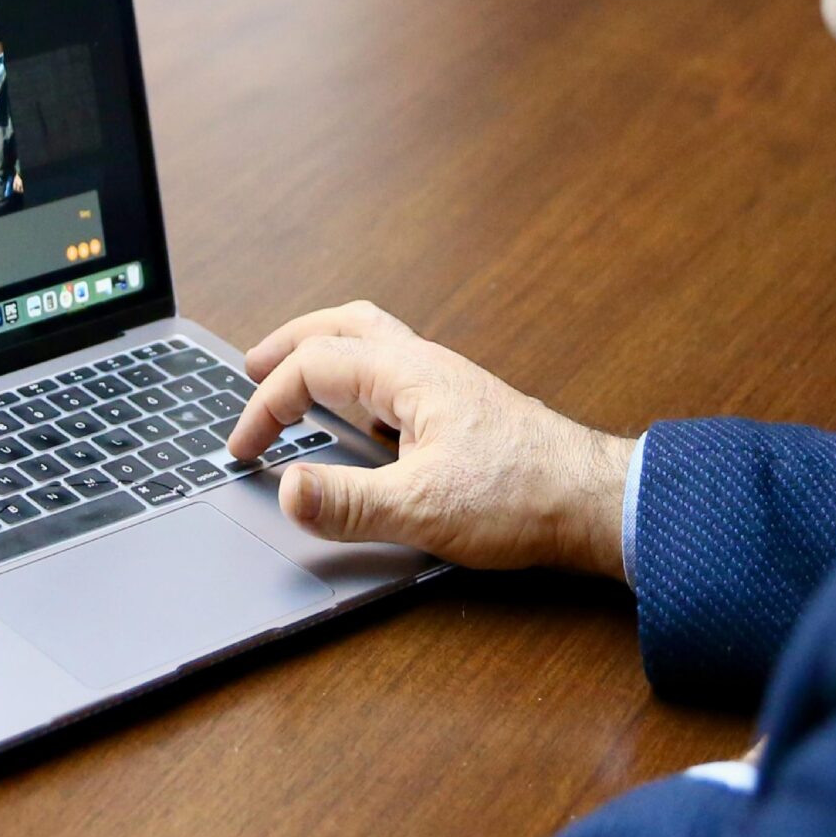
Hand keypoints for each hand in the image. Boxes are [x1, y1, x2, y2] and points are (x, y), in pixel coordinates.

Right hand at [227, 302, 634, 577]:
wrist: (592, 501)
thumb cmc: (522, 497)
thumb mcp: (422, 509)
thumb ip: (347, 502)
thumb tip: (287, 489)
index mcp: (408, 375)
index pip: (313, 367)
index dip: (266, 404)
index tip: (244, 448)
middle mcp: (426, 365)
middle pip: (343, 326)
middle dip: (290, 343)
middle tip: (251, 366)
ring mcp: (446, 382)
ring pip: (372, 342)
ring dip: (325, 351)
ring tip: (294, 375)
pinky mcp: (461, 407)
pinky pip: (395, 371)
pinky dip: (358, 378)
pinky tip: (360, 418)